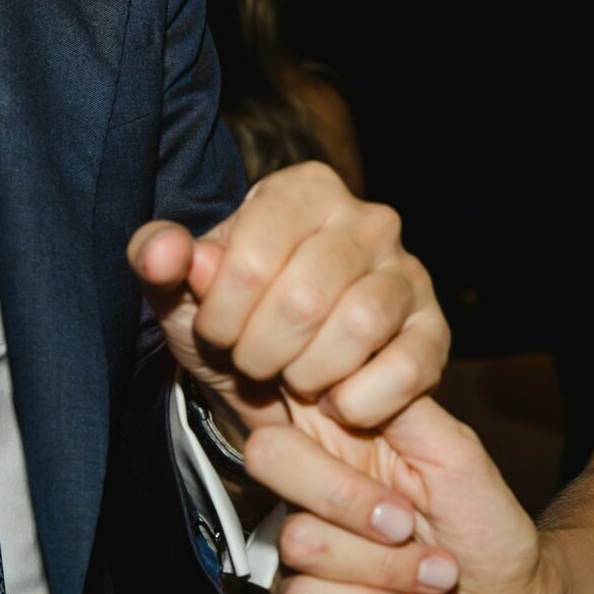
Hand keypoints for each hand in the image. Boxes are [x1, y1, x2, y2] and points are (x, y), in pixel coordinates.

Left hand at [127, 161, 447, 431]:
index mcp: (303, 191)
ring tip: (292, 378)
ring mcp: (409, 273)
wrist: (278, 377)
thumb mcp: (182, 293)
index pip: (252, 257)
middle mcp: (368, 219)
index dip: (222, 313)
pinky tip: (335, 402)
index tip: (216, 331)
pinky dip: (359, 400)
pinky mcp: (434, 330)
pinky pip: (405, 368)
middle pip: (305, 296)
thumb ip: (158, 261)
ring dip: (308, 374)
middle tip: (250, 361)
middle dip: (261, 350)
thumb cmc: (233, 320)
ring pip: (359, 327)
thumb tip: (161, 250)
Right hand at [242, 396, 550, 593]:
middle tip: (406, 523)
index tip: (357, 426)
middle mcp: (309, 482)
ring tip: (431, 572)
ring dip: (386, 568)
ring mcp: (299, 541)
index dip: (300, 395)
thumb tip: (343, 366)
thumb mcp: (456, 453)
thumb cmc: (485, 526)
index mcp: (342, 432)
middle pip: (268, 456)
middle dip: (349, 498)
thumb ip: (400, 405)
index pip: (284, 388)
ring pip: (299, 541)